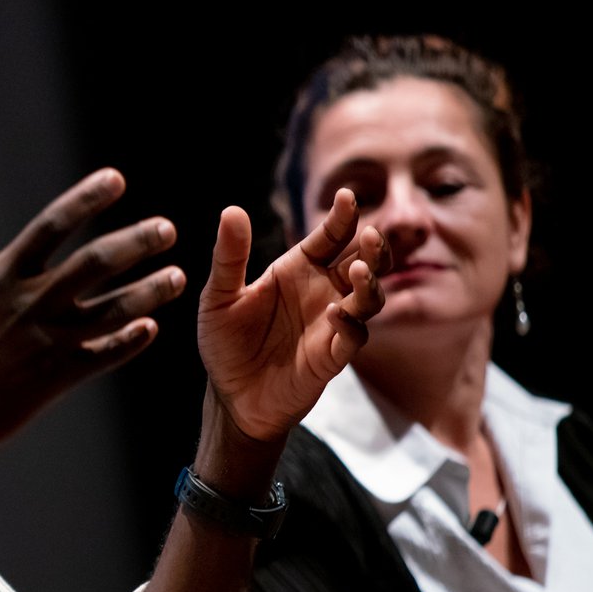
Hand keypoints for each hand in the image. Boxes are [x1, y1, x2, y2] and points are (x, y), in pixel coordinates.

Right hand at [0, 168, 183, 473]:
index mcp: (1, 277)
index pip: (51, 225)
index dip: (85, 199)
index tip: (115, 179)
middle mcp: (28, 304)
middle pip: (94, 263)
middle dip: (135, 242)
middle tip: (167, 229)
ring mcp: (45, 341)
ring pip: (110, 310)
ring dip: (148, 292)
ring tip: (177, 277)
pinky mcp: (55, 377)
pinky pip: (104, 356)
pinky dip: (130, 341)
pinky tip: (151, 328)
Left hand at [196, 189, 386, 444]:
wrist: (230, 395)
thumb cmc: (225, 342)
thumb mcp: (219, 297)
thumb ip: (229, 257)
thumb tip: (231, 210)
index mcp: (298, 269)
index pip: (330, 236)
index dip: (342, 217)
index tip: (347, 196)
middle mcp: (323, 291)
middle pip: (363, 261)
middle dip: (373, 247)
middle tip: (371, 233)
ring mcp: (332, 323)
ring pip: (369, 296)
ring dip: (370, 282)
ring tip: (358, 269)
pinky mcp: (333, 355)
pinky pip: (355, 336)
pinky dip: (351, 325)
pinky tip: (336, 315)